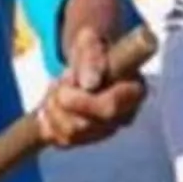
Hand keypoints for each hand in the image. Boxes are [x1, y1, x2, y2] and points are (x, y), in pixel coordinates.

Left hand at [37, 22, 144, 148]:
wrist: (87, 59)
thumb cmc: (92, 47)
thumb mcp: (90, 40)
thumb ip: (92, 56)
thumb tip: (89, 83)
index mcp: (133, 90)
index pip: (109, 107)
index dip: (83, 100)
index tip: (67, 77)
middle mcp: (124, 116)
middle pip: (86, 125)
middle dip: (62, 103)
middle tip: (59, 80)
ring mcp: (107, 130)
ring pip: (71, 135)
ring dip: (53, 110)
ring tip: (55, 88)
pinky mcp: (89, 138)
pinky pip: (63, 141)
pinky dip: (49, 122)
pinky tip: (52, 103)